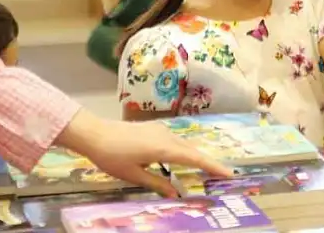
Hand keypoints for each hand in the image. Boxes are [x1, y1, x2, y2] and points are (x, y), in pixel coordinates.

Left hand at [55, 109, 231, 196]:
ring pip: (184, 145)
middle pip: (193, 151)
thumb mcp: (133, 175)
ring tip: (204, 169)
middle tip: (221, 174)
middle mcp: (167, 137)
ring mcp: (161, 130)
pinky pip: (175, 141)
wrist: (94, 133)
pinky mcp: (155, 129)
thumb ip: (156, 183)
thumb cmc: (112, 157)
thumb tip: (175, 193)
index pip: (195, 159)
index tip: (230, 173)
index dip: (213, 167)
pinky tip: (180, 159)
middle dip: (208, 162)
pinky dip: (183, 151)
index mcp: (164, 149)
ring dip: (194, 157)